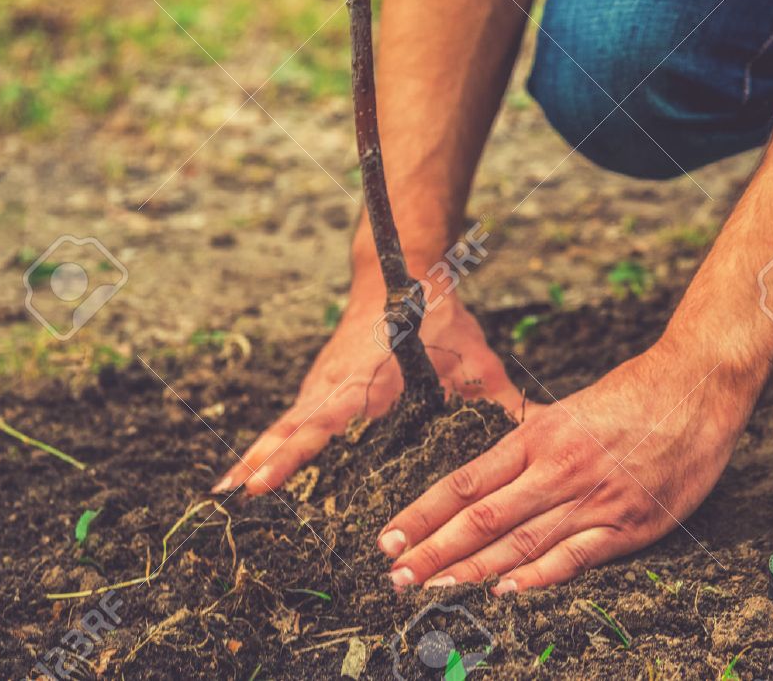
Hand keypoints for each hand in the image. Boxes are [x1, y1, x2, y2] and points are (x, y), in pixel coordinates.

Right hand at [215, 273, 534, 495]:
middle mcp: (335, 383)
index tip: (260, 482)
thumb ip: (503, 400)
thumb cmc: (439, 315)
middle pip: (291, 429)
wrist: (400, 269)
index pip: (323, 421)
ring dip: (258, 457)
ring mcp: (322, 383)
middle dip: (262, 464)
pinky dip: (269, 445)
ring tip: (227, 498)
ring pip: (285, 425)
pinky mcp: (320, 384)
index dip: (292, 454)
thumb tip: (545, 428)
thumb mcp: (475, 358)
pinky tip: (251, 475)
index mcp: (368, 379)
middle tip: (232, 503)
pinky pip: (291, 420)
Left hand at [375, 345, 754, 591]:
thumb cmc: (635, 393)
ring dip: (471, 570)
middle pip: (483, 517)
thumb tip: (491, 464)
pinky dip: (538, 577)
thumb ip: (532, 441)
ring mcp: (594, 499)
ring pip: (521, 542)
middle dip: (434, 551)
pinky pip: (576, 556)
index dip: (424, 513)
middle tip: (395, 577)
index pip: (466, 481)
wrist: (698, 386)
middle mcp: (558, 468)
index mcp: (539, 436)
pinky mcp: (630, 525)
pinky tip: (504, 592)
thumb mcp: (570, 409)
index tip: (389, 537)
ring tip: (432, 590)